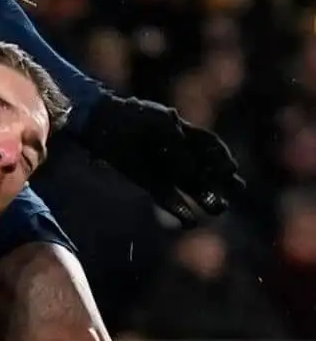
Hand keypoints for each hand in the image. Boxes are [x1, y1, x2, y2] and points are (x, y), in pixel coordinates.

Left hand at [77, 95, 245, 224]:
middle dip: (224, 181)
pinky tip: (188, 222)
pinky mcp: (150, 182)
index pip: (211, 147)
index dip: (222, 157)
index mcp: (185, 134)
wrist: (103, 123)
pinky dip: (178, 210)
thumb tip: (191, 170)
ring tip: (218, 208)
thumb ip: (178, 142)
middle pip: (208, 170)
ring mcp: (166, 169)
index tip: (231, 168)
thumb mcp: (160, 122)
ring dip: (207, 198)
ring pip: (193, 186)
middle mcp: (179, 154)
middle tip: (237, 190)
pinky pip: (168, 198)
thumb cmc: (132, 117)